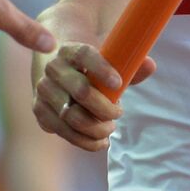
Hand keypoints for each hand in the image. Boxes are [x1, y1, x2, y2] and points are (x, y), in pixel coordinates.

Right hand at [32, 40, 153, 151]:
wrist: (59, 68)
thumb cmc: (90, 66)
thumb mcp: (107, 59)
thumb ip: (129, 64)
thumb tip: (149, 66)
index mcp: (69, 49)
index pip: (84, 55)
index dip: (102, 69)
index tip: (119, 84)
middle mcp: (52, 68)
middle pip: (81, 91)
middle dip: (105, 108)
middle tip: (119, 112)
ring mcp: (43, 90)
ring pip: (71, 116)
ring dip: (96, 128)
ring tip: (110, 128)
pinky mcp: (40, 110)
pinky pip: (63, 131)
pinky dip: (85, 141)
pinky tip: (99, 141)